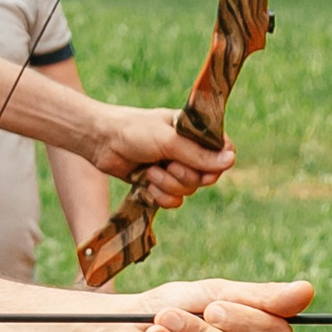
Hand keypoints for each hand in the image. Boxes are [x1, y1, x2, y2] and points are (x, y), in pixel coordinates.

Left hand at [88, 106, 232, 205]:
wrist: (100, 142)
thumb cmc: (133, 131)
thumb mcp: (168, 140)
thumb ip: (198, 154)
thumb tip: (231, 161)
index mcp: (194, 132)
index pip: (223, 151)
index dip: (217, 164)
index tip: (205, 169)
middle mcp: (187, 151)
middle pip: (207, 176)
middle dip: (186, 176)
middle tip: (169, 165)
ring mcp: (173, 168)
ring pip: (189, 191)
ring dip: (168, 184)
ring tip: (150, 171)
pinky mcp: (159, 184)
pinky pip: (174, 201)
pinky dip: (161, 196)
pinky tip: (146, 183)